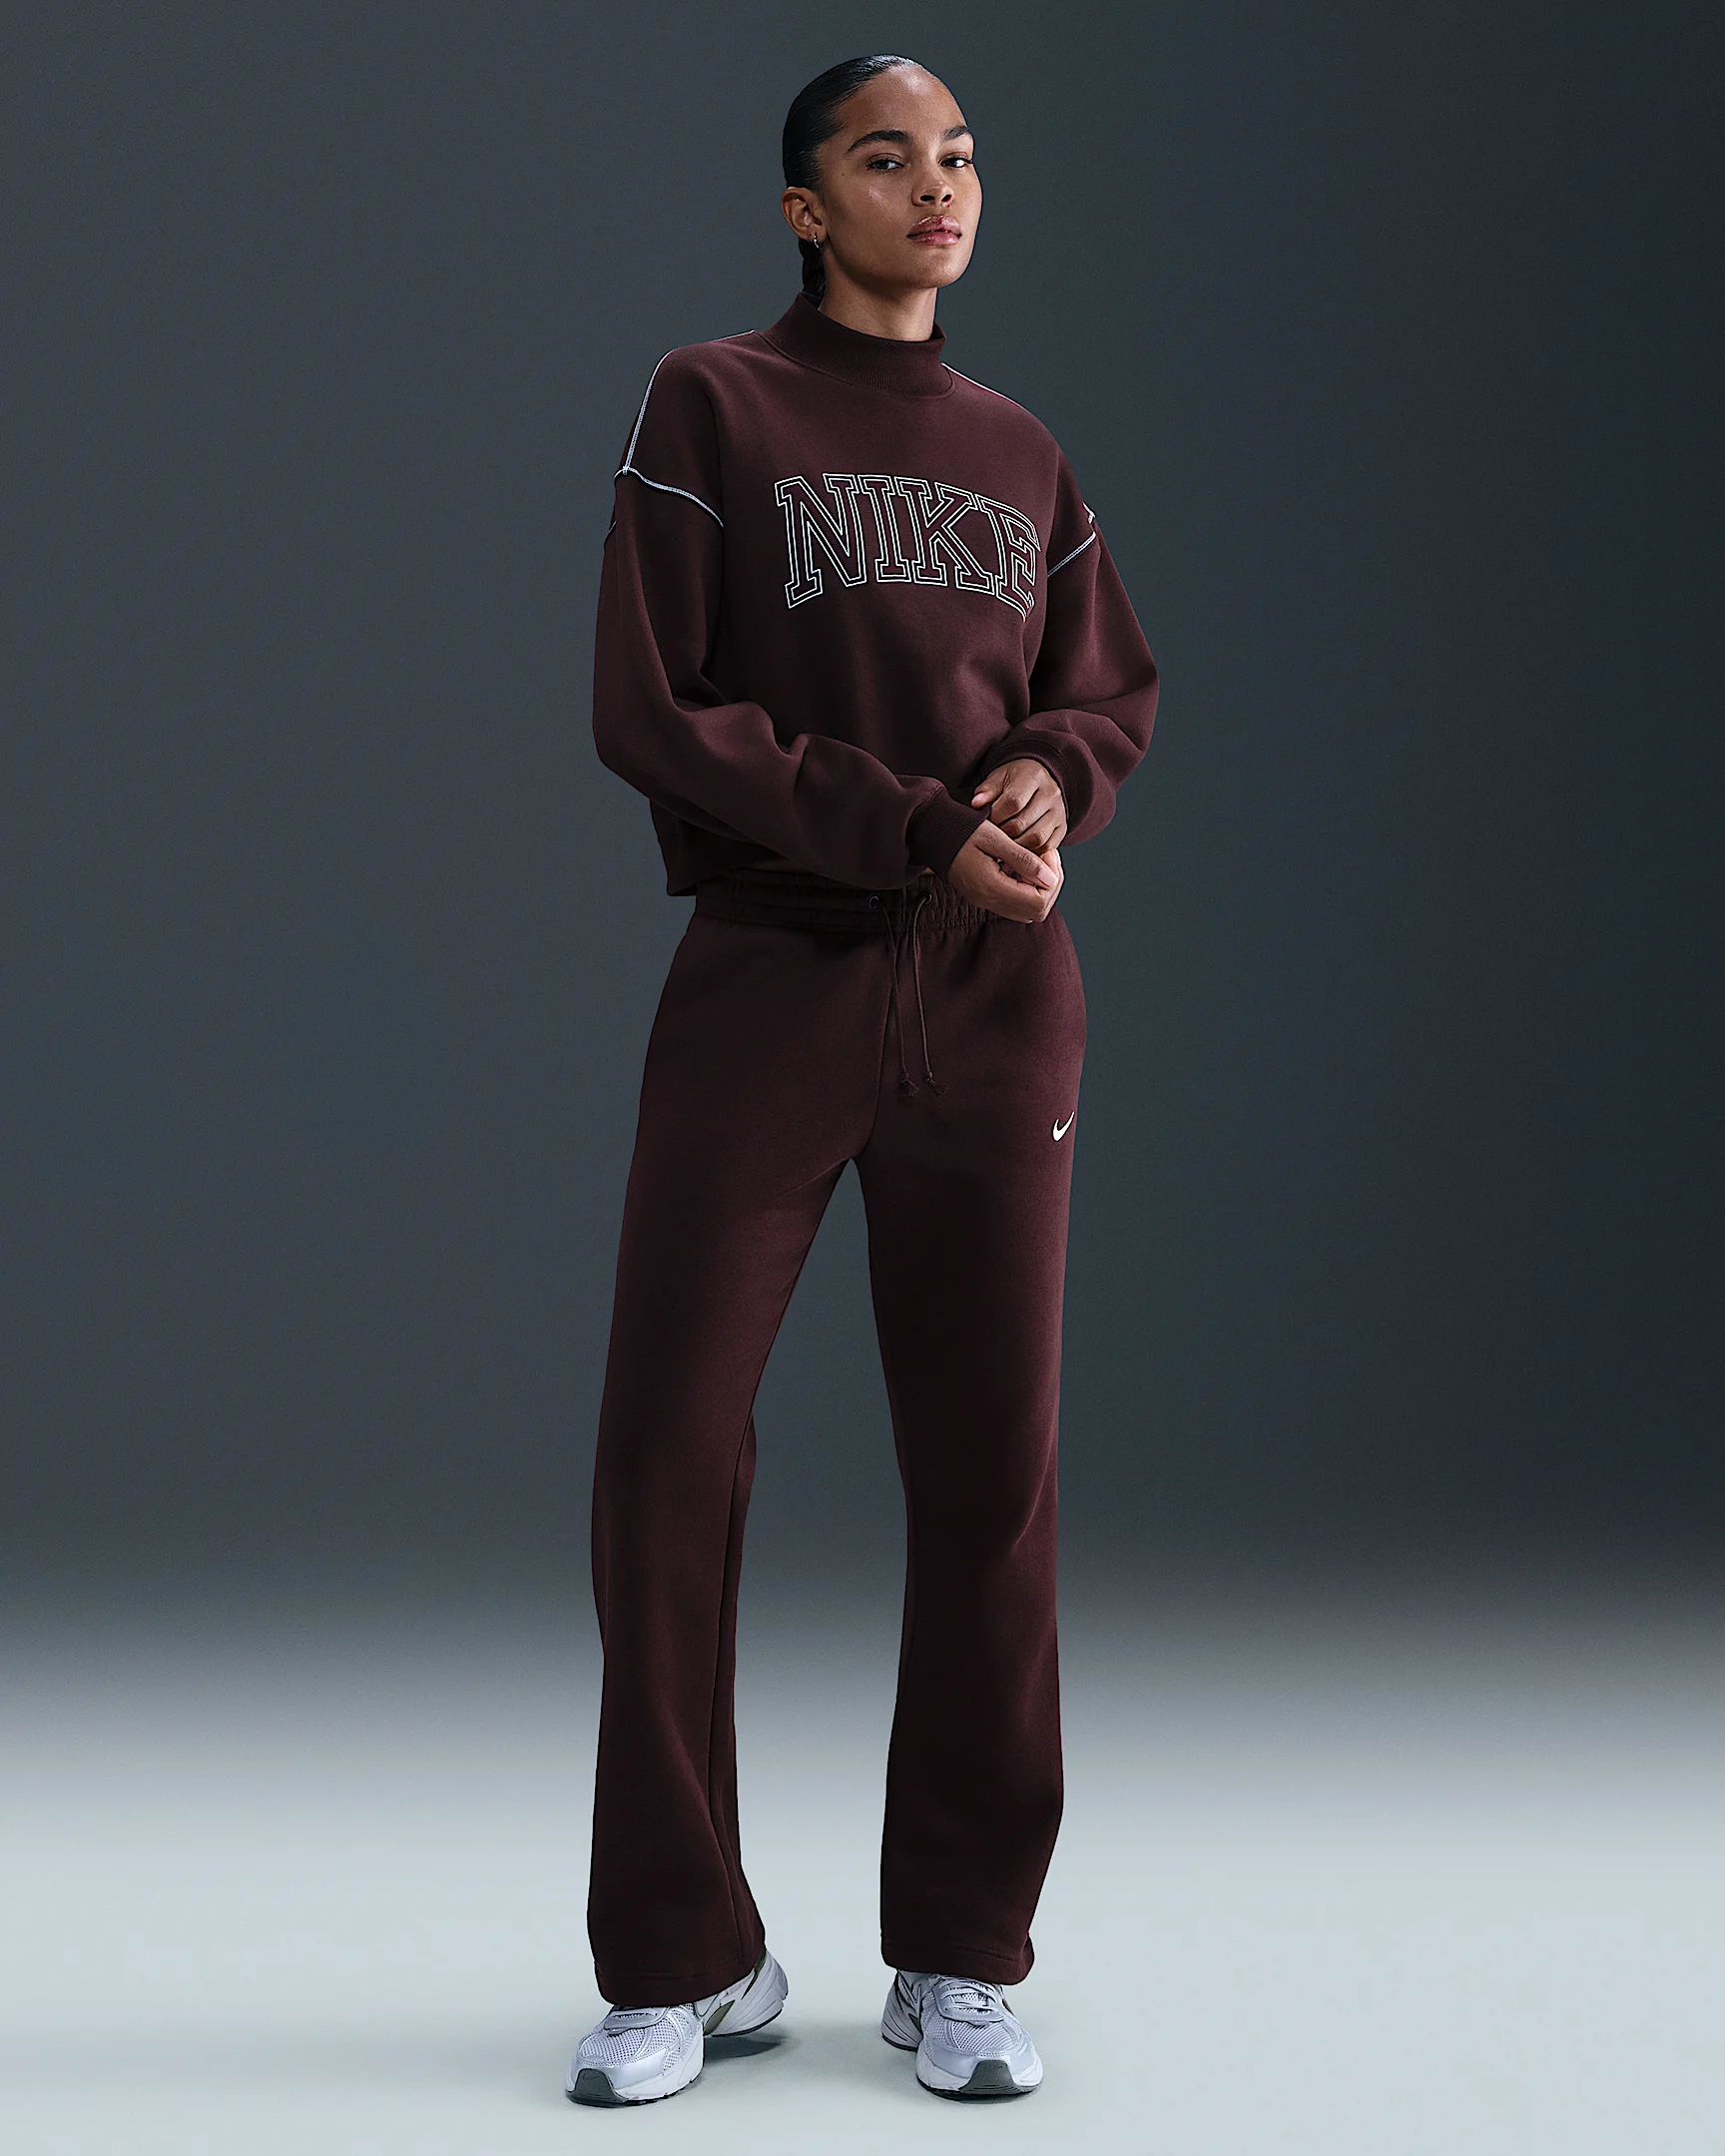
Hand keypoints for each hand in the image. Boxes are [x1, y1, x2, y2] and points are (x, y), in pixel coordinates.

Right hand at [945, 823, 1063, 923]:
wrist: (930, 832)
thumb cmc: (960, 829)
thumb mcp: (994, 838)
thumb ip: (1023, 859)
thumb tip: (1051, 879)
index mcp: (990, 887)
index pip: (1039, 903)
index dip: (1052, 879)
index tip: (1047, 852)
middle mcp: (988, 901)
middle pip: (1037, 911)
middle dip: (1050, 885)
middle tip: (1045, 856)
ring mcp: (986, 902)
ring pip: (1029, 911)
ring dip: (1040, 888)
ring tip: (1036, 860)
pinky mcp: (984, 898)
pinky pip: (1016, 904)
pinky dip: (1027, 889)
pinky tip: (1022, 866)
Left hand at [970, 759, 1067, 854]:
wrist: (1038, 782)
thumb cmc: (1013, 781)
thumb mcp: (998, 778)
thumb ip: (986, 791)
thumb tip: (976, 804)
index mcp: (1033, 776)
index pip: (1013, 802)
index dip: (995, 815)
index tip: (986, 820)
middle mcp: (1051, 793)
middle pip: (1022, 823)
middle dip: (1002, 833)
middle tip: (991, 836)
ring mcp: (1059, 812)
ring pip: (1035, 839)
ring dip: (1015, 846)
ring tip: (1002, 843)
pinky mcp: (1062, 829)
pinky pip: (1046, 848)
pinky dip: (1029, 852)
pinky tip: (1017, 849)